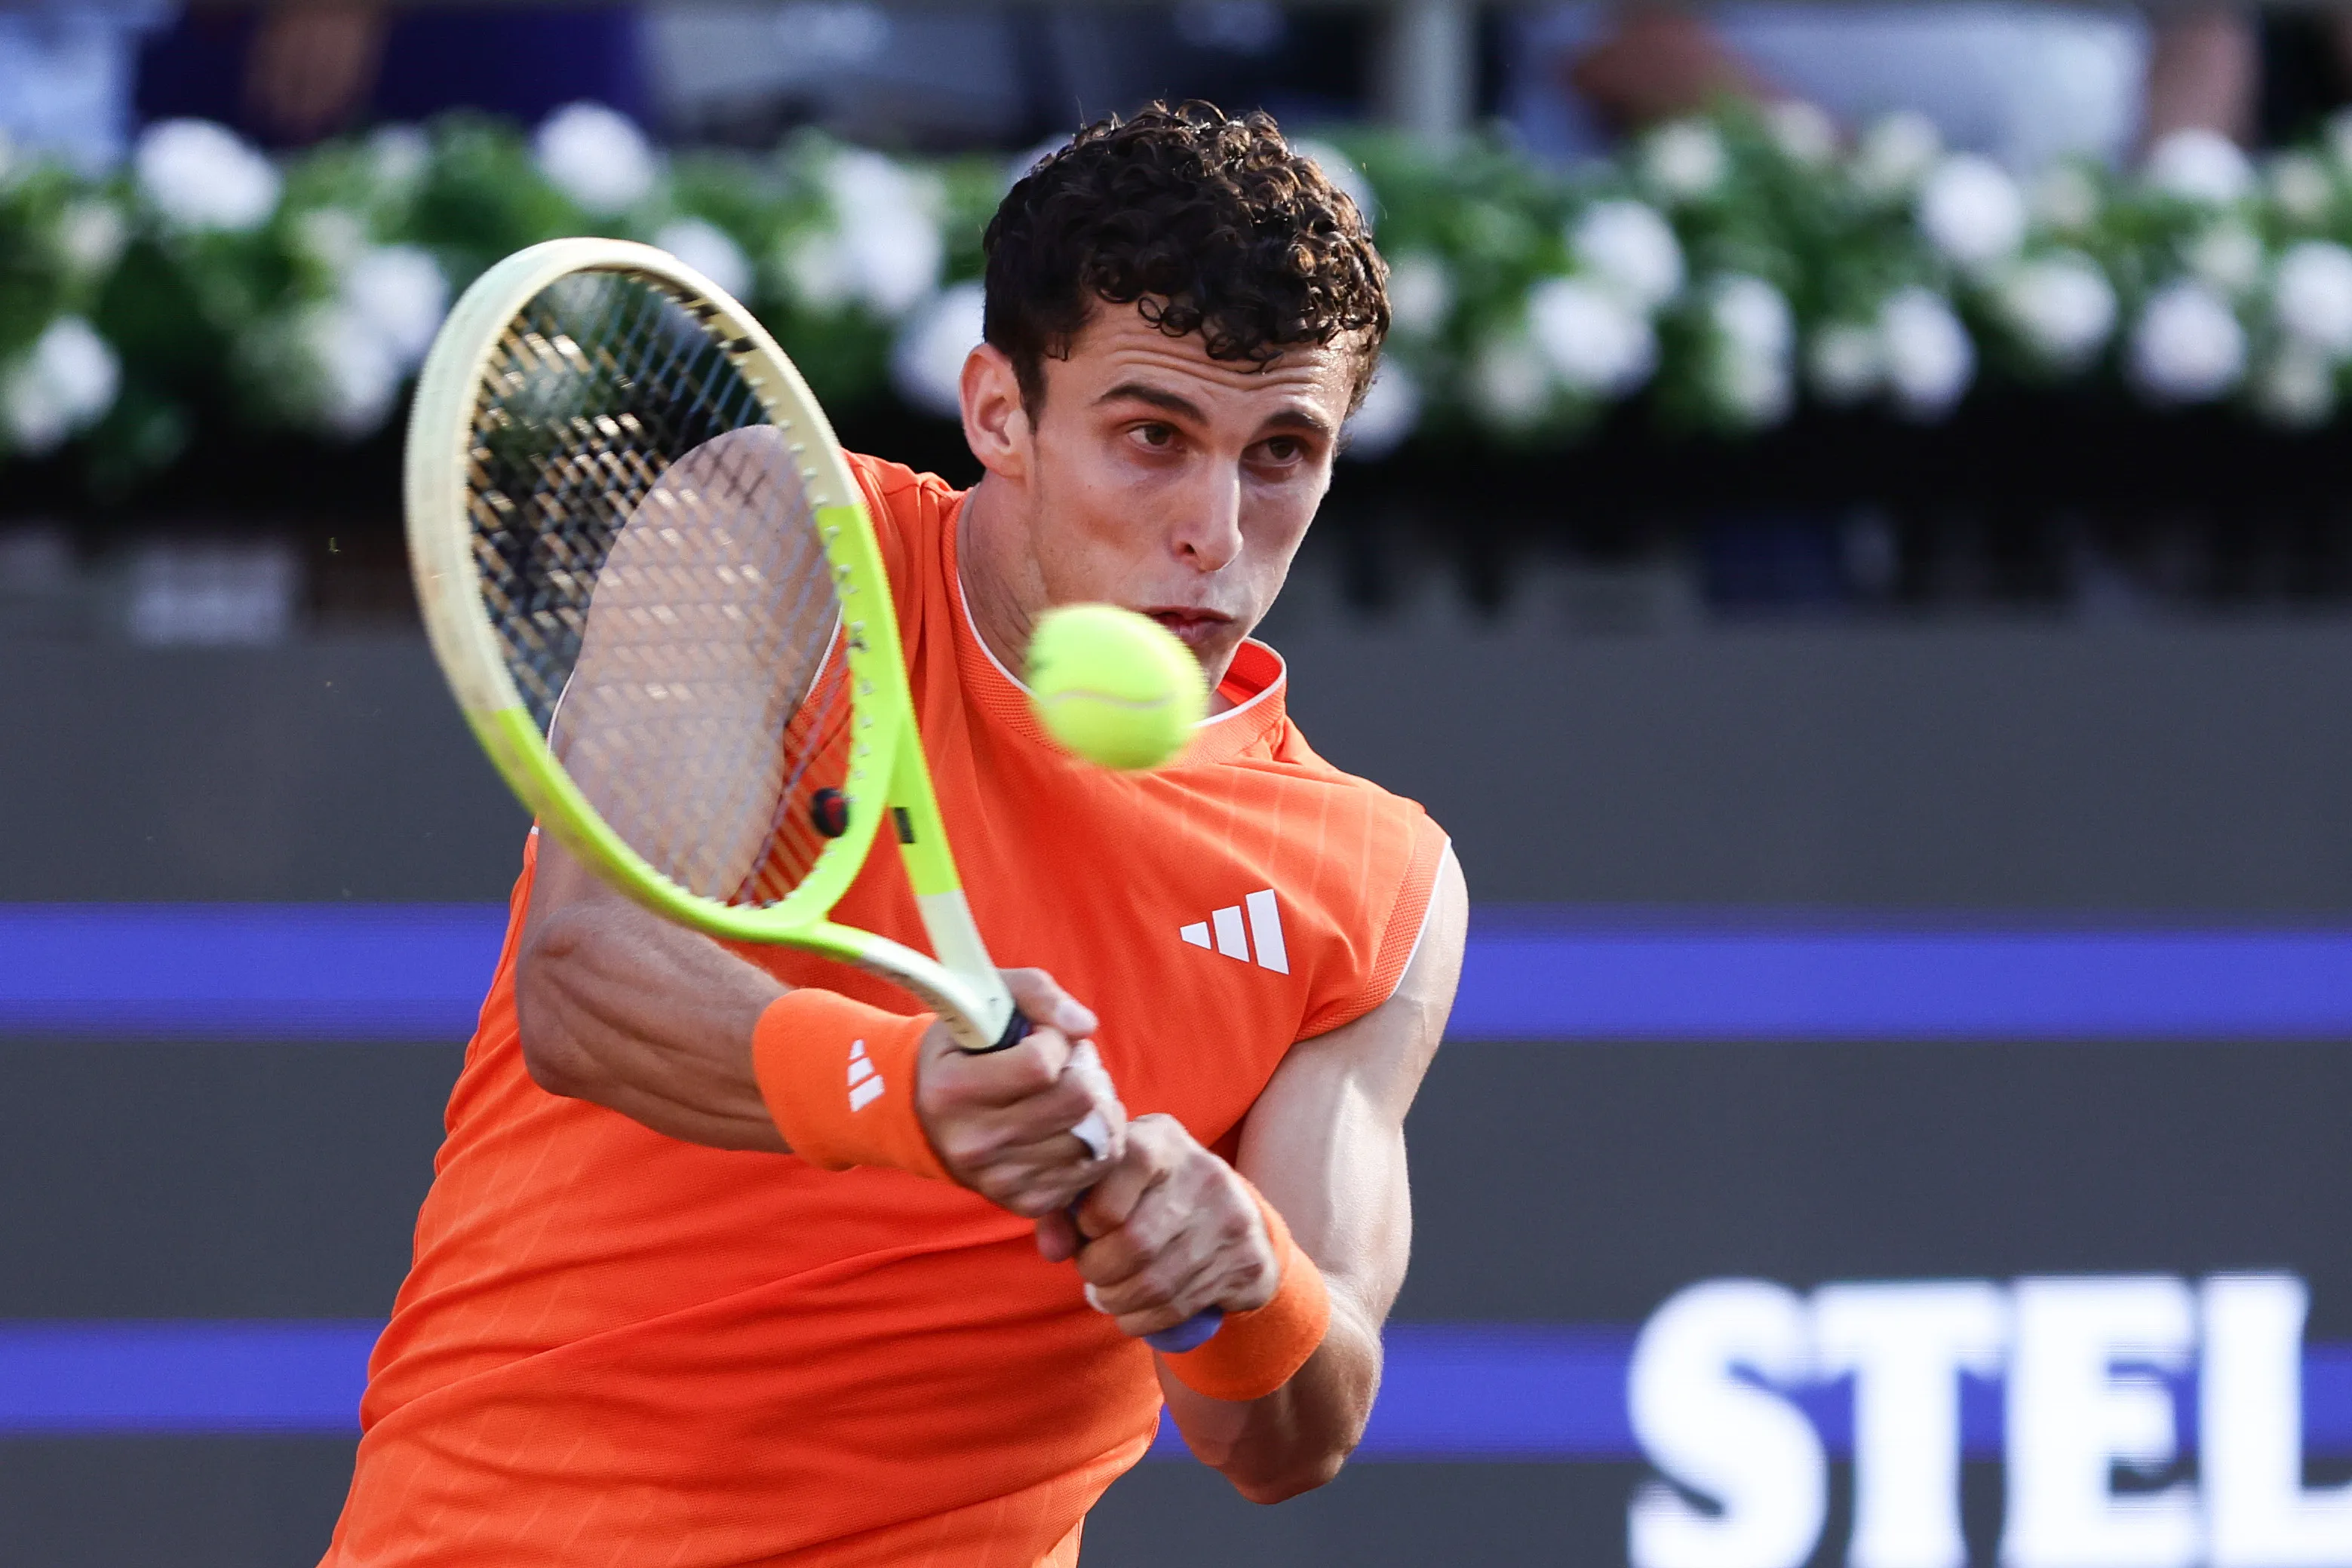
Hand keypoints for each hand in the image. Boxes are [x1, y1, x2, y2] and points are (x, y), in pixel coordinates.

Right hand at [917, 969, 1125, 1217]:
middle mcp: (972, 1143)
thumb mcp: (983, 1001)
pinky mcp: (1023, 1202)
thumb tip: (1084, 1025)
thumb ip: (1036, 993)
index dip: (1056, 1040)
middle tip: (1071, 1062)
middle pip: (1076, 1101)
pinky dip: (1095, 1142)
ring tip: (1075, 1090)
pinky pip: (1092, 1171)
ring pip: (1093, 1138)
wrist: (925, 1116)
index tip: (1043, 1036)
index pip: (1041, 1064)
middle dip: (1085, 1071)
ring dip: (1098, 1106)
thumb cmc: (964, 1047)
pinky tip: (1074, 1123)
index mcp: (952, 1090)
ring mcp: (998, 1179)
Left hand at [1039, 1113, 1279, 1341]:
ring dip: (1116, 1300)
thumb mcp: (1113, 1182)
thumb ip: (1068, 1207)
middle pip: (1136, 1240)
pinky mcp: (1245, 1261)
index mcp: (1164, 1139)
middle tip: (1091, 1271)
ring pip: (1155, 1283)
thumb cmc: (1151, 1197)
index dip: (1093, 1210)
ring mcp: (1230, 1219)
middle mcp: (1204, 1174)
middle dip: (1098, 1269)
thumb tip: (1052, 1248)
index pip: (1127, 1164)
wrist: (1236, 1219)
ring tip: (1106, 1294)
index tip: (1087, 1227)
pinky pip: (1178, 1307)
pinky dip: (1141, 1319)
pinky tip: (1132, 1311)